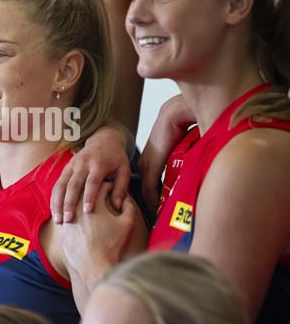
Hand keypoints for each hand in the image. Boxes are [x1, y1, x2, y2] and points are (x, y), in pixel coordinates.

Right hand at [51, 125, 130, 223]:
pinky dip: (54, 198)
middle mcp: (82, 163)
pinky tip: (55, 211)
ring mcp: (71, 165)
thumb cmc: (116, 159)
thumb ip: (121, 188)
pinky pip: (57, 184)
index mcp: (98, 164)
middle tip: (69, 220)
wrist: (103, 140)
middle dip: (69, 203)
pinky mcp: (66, 168)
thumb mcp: (124, 170)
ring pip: (61, 185)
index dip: (89, 196)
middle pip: (73, 184)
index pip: (92, 182)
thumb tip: (117, 206)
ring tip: (58, 220)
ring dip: (58, 203)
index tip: (87, 212)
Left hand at [61, 181, 135, 288]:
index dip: (108, 186)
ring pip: (72, 203)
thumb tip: (125, 199)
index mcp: (95, 204)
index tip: (111, 188)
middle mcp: (79, 208)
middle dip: (92, 190)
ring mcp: (69, 218)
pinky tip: (80, 219)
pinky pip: (65, 215)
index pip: (101, 186)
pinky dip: (72, 214)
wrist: (94, 266)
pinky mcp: (62, 229)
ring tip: (89, 205)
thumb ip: (128, 208)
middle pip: (84, 191)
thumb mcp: (127, 225)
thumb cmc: (112, 245)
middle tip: (99, 192)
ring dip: (80, 201)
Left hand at [138, 94, 194, 215]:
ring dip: (154, 208)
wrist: (175, 114)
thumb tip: (195, 180)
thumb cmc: (181, 130)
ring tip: (161, 224)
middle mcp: (145, 165)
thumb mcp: (181, 152)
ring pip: (146, 193)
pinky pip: (149, 189)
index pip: (149, 188)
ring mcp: (146, 165)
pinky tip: (159, 213)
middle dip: (153, 208)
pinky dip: (154, 202)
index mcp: (150, 162)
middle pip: (146, 193)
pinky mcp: (150, 165)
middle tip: (159, 225)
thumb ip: (183, 166)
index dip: (155, 202)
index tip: (161, 217)